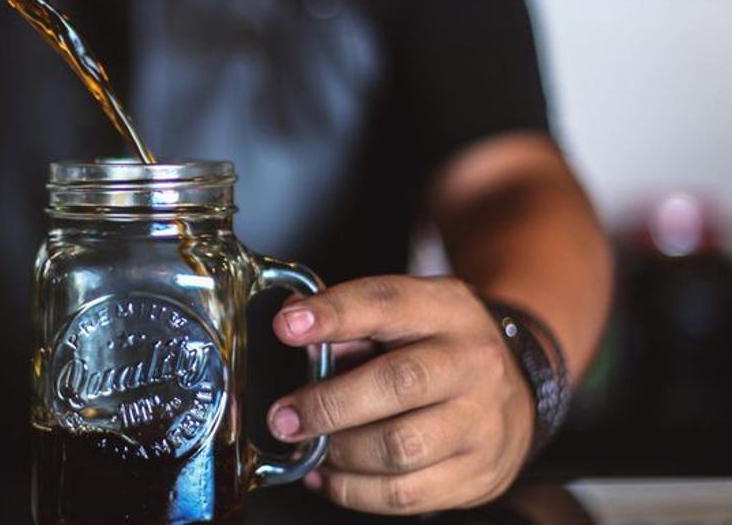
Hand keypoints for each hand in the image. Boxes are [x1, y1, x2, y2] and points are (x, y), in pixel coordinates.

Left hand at [268, 275, 534, 514]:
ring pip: (399, 449)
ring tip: (311, 447)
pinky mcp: (477, 474)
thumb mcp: (406, 316)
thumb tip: (296, 335)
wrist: (513, 394)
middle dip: (328, 404)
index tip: (286, 327)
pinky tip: (329, 475)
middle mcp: (472, 363)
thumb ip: (351, 323)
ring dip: (339, 453)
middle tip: (285, 418)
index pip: (386, 303)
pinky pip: (404, 494)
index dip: (333, 314)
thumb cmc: (439, 350)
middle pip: (397, 384)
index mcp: (447, 310)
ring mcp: (482, 423)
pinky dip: (353, 490)